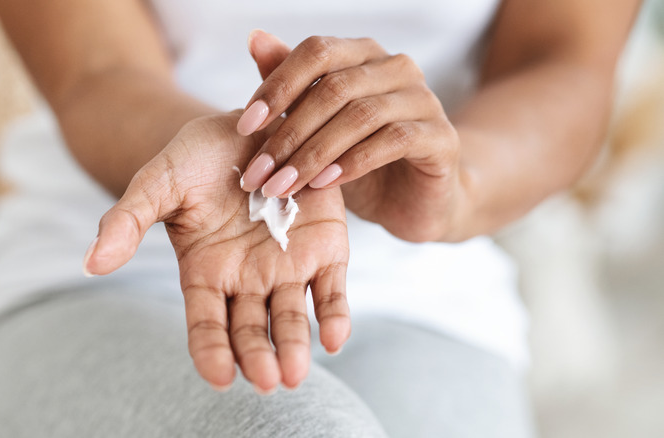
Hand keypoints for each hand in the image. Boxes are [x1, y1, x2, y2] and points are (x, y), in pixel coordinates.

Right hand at [83, 113, 350, 391]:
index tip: (221, 377)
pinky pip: (331, 288)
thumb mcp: (158, 182)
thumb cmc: (196, 158)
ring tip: (296, 371)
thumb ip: (127, 221)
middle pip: (252, 329)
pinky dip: (335, 314)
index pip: (207, 323)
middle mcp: (247, 280)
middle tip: (269, 380)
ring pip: (292, 316)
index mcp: (205, 273)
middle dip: (259, 356)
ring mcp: (288, 267)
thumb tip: (92, 263)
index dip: (212, 351)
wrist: (249, 126)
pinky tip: (336, 338)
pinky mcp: (325, 248)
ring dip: (296, 345)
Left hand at [238, 32, 463, 240]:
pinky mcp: (441, 136)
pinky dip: (353, 162)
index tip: (243, 126)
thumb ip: (291, 86)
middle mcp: (396, 68)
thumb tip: (255, 38)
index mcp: (364, 55)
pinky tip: (326, 183)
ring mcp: (423, 99)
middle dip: (288, 133)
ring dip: (314, 154)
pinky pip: (393, 140)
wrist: (416, 198)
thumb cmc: (363, 158)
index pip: (316, 52)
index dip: (277, 85)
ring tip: (284, 184)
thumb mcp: (319, 125)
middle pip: (334, 87)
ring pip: (360, 115)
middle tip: (258, 172)